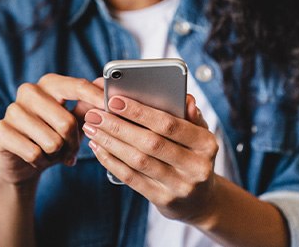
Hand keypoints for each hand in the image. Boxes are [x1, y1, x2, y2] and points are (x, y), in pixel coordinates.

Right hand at [0, 74, 103, 184]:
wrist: (22, 161)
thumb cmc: (53, 136)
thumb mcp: (74, 121)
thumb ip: (89, 105)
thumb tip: (105, 86)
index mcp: (50, 83)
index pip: (77, 86)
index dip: (96, 98)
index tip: (111, 107)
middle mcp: (29, 91)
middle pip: (67, 122)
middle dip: (74, 143)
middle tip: (71, 150)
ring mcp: (12, 109)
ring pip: (52, 141)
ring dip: (57, 154)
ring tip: (52, 153)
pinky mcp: (0, 130)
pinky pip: (34, 153)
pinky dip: (41, 162)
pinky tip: (37, 158)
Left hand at [82, 94, 218, 223]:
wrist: (201, 200)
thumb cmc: (194, 156)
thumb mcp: (199, 135)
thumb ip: (190, 115)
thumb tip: (185, 99)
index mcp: (206, 144)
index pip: (170, 124)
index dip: (140, 112)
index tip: (114, 100)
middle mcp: (196, 166)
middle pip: (150, 143)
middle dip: (118, 126)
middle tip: (95, 115)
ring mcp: (180, 186)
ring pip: (138, 161)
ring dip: (110, 143)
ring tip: (92, 129)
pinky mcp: (164, 200)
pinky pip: (132, 178)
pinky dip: (111, 161)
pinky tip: (99, 148)